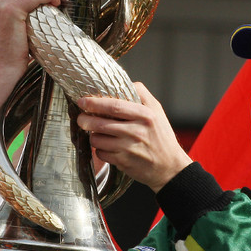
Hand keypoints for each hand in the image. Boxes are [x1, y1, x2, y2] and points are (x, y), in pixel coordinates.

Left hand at [76, 83, 191, 192]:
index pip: (114, 106)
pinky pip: (101, 153)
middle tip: (81, 118)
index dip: (95, 103)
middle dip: (85, 120)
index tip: (82, 101)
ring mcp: (129, 148)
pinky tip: (107, 146)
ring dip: (93, 136)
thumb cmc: (161, 136)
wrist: (169, 167)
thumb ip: (142, 94)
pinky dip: (100, 150)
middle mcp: (136, 132)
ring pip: (98, 140)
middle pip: (101, 124)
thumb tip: (124, 83)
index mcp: (145, 115)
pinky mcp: (123, 162)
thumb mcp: (157, 110)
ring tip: (98, 133)